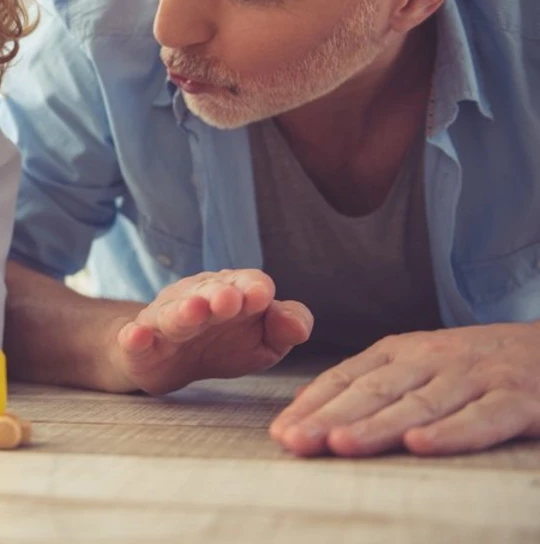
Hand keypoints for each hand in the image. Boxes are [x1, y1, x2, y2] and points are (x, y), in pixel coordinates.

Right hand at [107, 269, 313, 393]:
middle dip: (217, 295)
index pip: (245, 283)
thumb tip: (298, 327)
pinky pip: (133, 337)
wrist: (166, 360)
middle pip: (206, 294)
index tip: (261, 296)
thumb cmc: (223, 343)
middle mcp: (195, 300)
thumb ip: (285, 327)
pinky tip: (136, 335)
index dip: (252, 289)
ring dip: (182, 311)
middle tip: (228, 299)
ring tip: (193, 311)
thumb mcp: (263, 340)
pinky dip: (134, 336)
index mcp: (231, 293)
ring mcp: (165, 320)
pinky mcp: (139, 344)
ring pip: (172, 314)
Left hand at [270, 323, 539, 456]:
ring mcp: (476, 378)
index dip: (313, 405)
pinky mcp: (519, 399)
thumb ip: (370, 385)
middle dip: (330, 417)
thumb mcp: (419, 366)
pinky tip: (422, 445)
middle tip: (296, 441)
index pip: (347, 378)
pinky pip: (482, 418)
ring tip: (341, 443)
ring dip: (378, 425)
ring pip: (420, 404)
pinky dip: (452, 432)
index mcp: (402, 352)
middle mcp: (433, 361)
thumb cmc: (476, 367)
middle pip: (374, 391)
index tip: (282, 433)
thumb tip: (308, 408)